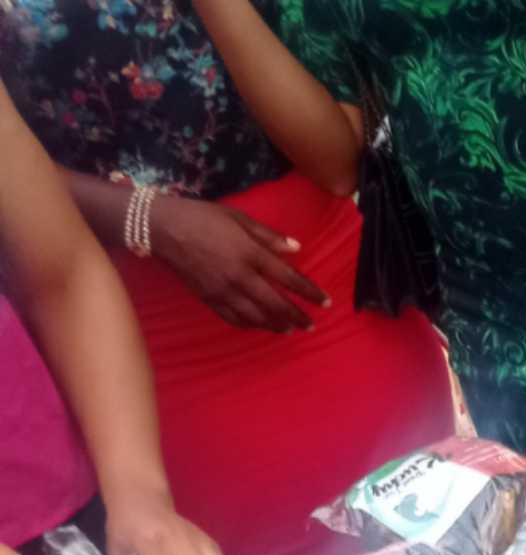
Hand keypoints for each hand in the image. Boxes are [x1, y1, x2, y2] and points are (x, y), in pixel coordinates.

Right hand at [152, 194, 328, 331]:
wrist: (162, 227)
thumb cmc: (202, 217)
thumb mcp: (238, 218)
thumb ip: (268, 236)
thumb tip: (296, 248)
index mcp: (250, 254)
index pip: (288, 278)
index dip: (310, 292)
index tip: (326, 303)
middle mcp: (240, 276)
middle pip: (276, 304)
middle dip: (297, 317)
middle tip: (311, 326)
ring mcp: (224, 291)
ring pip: (257, 317)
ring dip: (277, 326)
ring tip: (290, 330)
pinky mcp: (209, 299)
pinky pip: (235, 319)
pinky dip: (251, 326)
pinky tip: (261, 326)